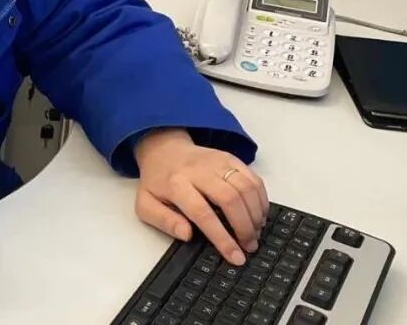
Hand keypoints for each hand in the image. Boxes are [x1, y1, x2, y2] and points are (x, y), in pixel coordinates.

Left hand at [133, 128, 268, 265]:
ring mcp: (217, 162)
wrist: (164, 149)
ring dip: (256, 214)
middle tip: (250, 246)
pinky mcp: (230, 158)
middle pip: (230, 199)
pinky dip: (261, 199)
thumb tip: (186, 235)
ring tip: (255, 233)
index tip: (235, 256)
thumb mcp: (146, 204)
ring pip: (245, 188)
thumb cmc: (157, 182)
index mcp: (176, 184)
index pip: (202, 213)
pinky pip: (253, 178)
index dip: (221, 237)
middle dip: (244, 227)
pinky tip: (259, 215)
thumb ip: (163, 221)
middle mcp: (199, 171)